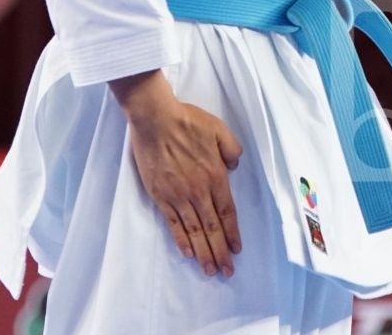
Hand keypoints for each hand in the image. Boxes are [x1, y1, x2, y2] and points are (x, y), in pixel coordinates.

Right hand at [111, 70, 244, 277]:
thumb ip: (232, 150)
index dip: (232, 233)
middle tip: (226, 271)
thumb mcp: (219, 129)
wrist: (155, 119)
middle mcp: (199, 191)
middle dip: (220, 252)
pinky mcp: (160, 196)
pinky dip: (181, 240)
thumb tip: (233, 168)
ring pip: (194, 230)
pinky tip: (187, 253)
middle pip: (212, 228)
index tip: (236, 250)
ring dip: (203, 252)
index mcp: (215, 177)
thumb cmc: (188, 121)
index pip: (227, 212)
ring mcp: (178, 196)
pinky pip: (173, 223)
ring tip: (209, 270)